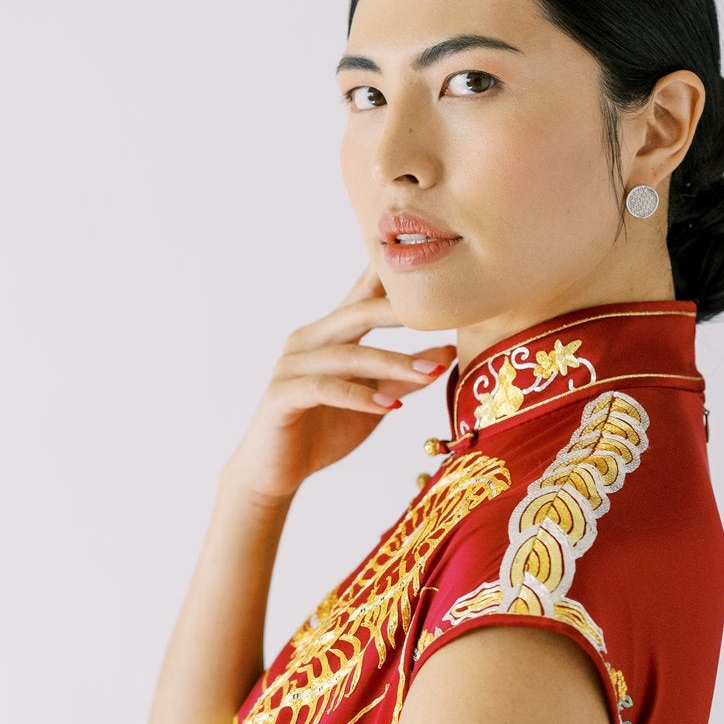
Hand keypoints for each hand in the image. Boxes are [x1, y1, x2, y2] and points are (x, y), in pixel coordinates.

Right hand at [223, 263, 455, 503]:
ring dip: (391, 363)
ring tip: (428, 374)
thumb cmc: (324, 430)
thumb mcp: (375, 401)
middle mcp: (308, 341)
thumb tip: (448, 352)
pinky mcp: (282, 395)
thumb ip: (403, 376)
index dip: (387, 273)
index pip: (362, 295)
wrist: (276, 472)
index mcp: (330, 335)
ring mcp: (292, 366)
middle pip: (357, 314)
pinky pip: (324, 388)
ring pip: (347, 355)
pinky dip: (358, 396)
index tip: (423, 251)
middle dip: (400, 313)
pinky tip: (389, 408)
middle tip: (441, 313)